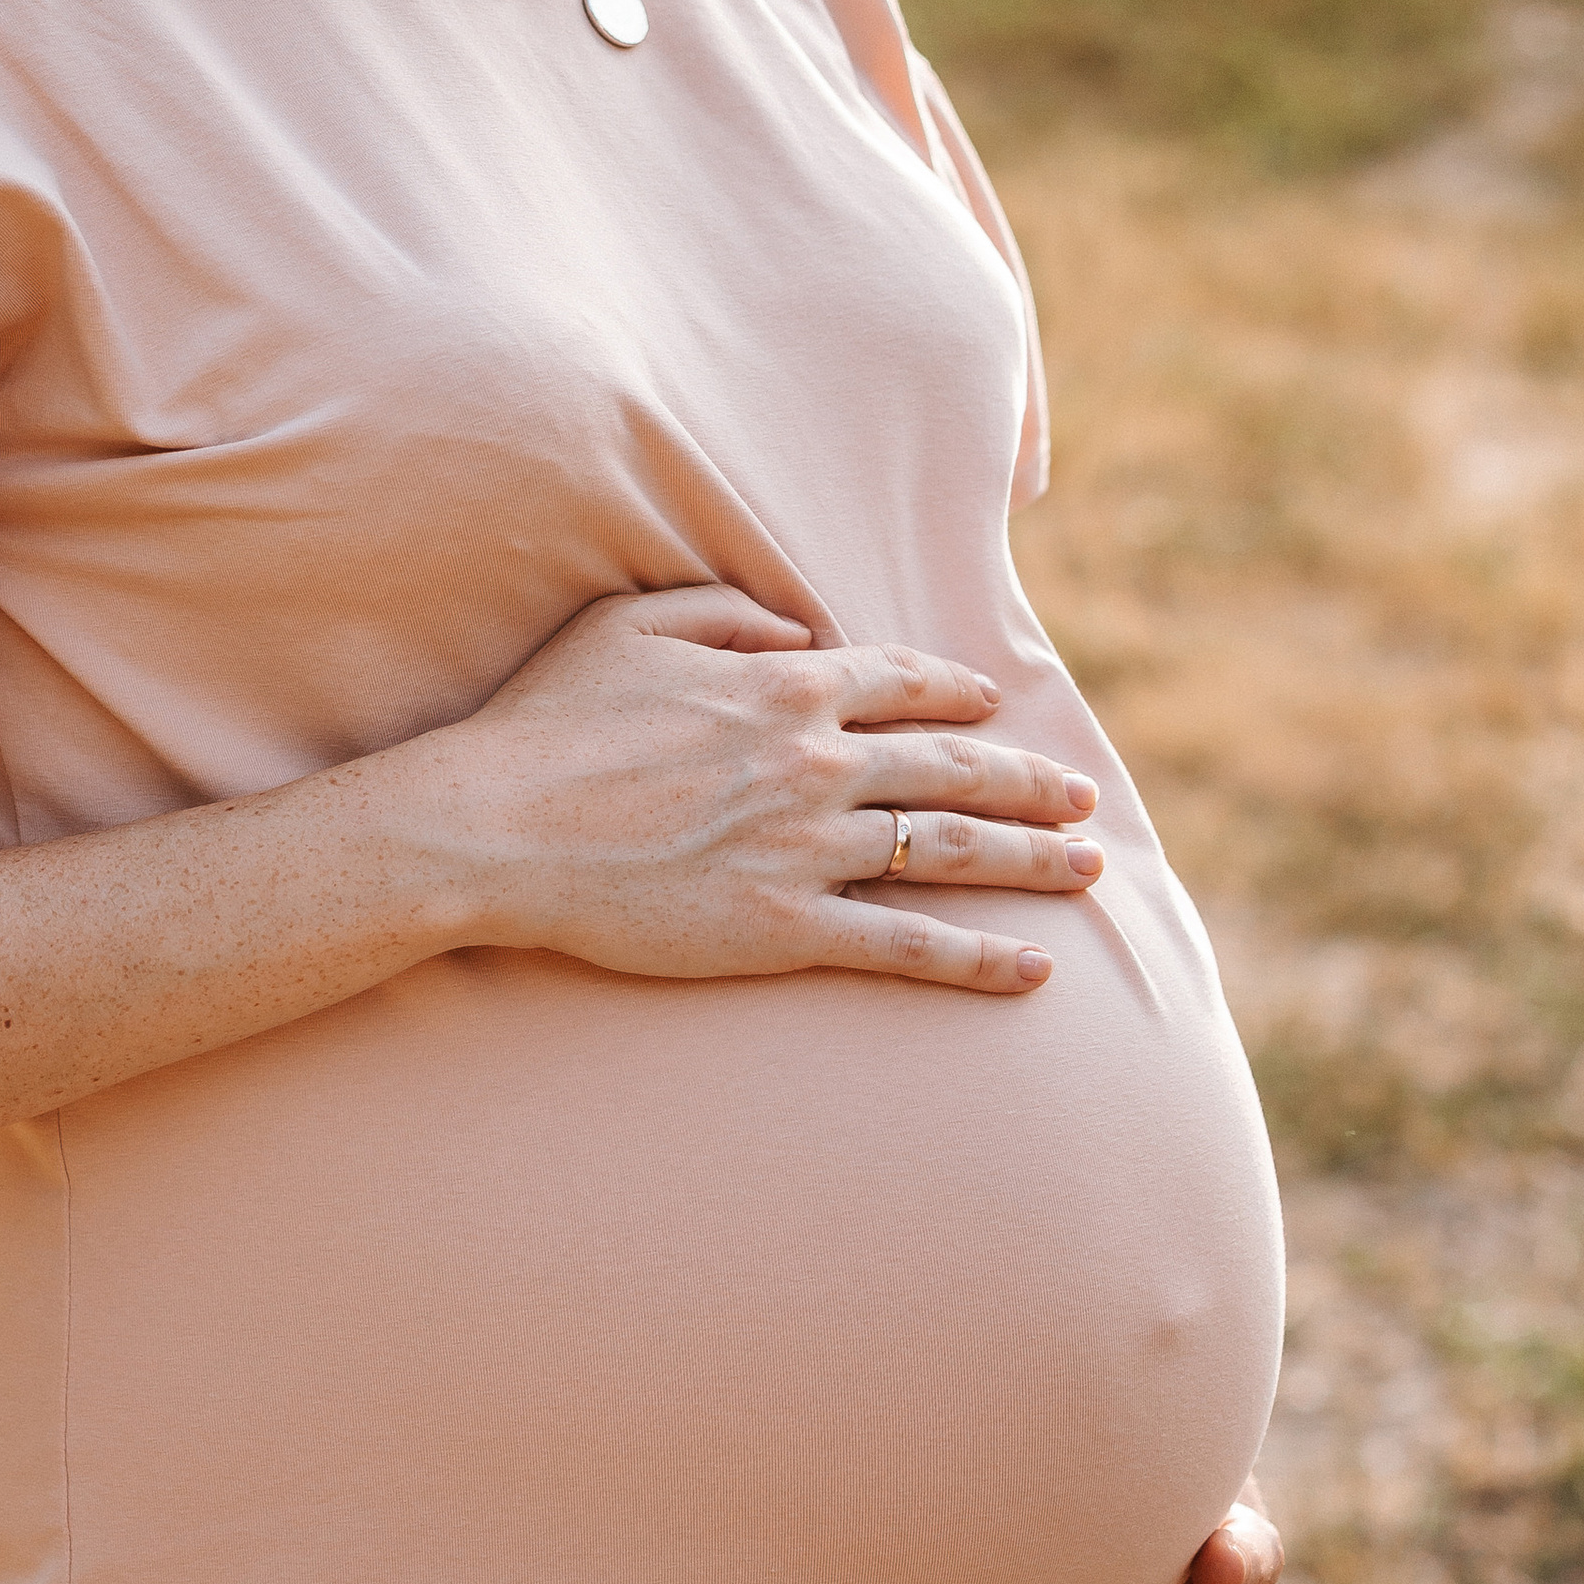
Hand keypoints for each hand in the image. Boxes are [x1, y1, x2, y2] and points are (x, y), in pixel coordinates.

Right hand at [399, 584, 1102, 996]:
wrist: (495, 827)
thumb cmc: (548, 722)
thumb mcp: (630, 625)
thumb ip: (725, 613)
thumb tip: (797, 632)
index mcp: (782, 688)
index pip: (901, 683)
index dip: (957, 696)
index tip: (993, 707)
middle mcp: (813, 763)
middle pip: (952, 769)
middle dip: (1029, 781)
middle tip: (1082, 797)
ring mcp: (806, 850)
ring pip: (950, 851)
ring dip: (1030, 860)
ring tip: (1087, 870)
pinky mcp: (785, 930)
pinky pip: (906, 944)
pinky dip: (976, 958)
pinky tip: (1029, 970)